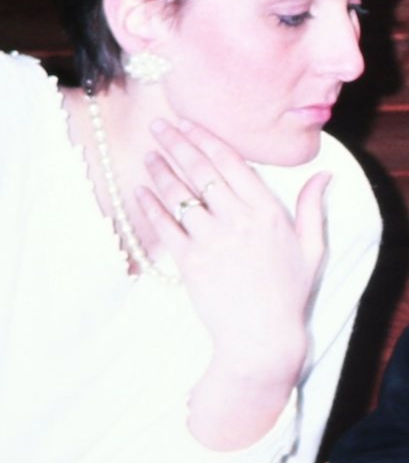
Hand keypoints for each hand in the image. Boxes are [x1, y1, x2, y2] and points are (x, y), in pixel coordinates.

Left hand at [137, 117, 329, 386]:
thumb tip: (323, 175)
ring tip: (148, 153)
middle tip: (158, 124)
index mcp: (266, 211)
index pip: (230, 162)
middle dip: (176, 143)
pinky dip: (150, 207)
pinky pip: (165, 227)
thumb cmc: (288, 294)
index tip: (188, 122)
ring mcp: (211, 241)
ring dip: (160, 170)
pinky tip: (139, 191)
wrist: (262, 340)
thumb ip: (312, 208)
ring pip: (179, 195)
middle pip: (200, 170)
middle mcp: (237, 220)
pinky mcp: (190, 263)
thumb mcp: (311, 249)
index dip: (206, 138)